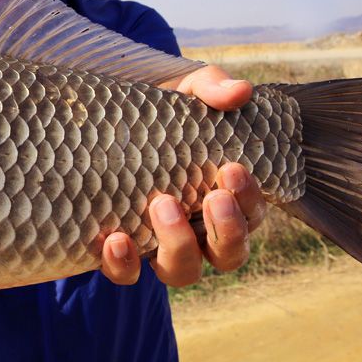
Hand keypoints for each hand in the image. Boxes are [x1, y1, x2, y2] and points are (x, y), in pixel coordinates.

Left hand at [99, 65, 267, 286]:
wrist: (109, 121)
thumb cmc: (161, 112)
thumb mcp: (186, 92)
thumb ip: (212, 88)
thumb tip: (240, 90)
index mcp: (226, 199)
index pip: (252, 214)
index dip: (249, 199)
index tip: (232, 168)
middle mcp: (200, 232)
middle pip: (228, 254)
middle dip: (227, 230)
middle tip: (211, 197)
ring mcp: (161, 246)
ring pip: (182, 271)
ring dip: (178, 246)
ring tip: (162, 205)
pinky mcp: (122, 252)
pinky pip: (127, 273)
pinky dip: (124, 264)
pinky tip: (115, 240)